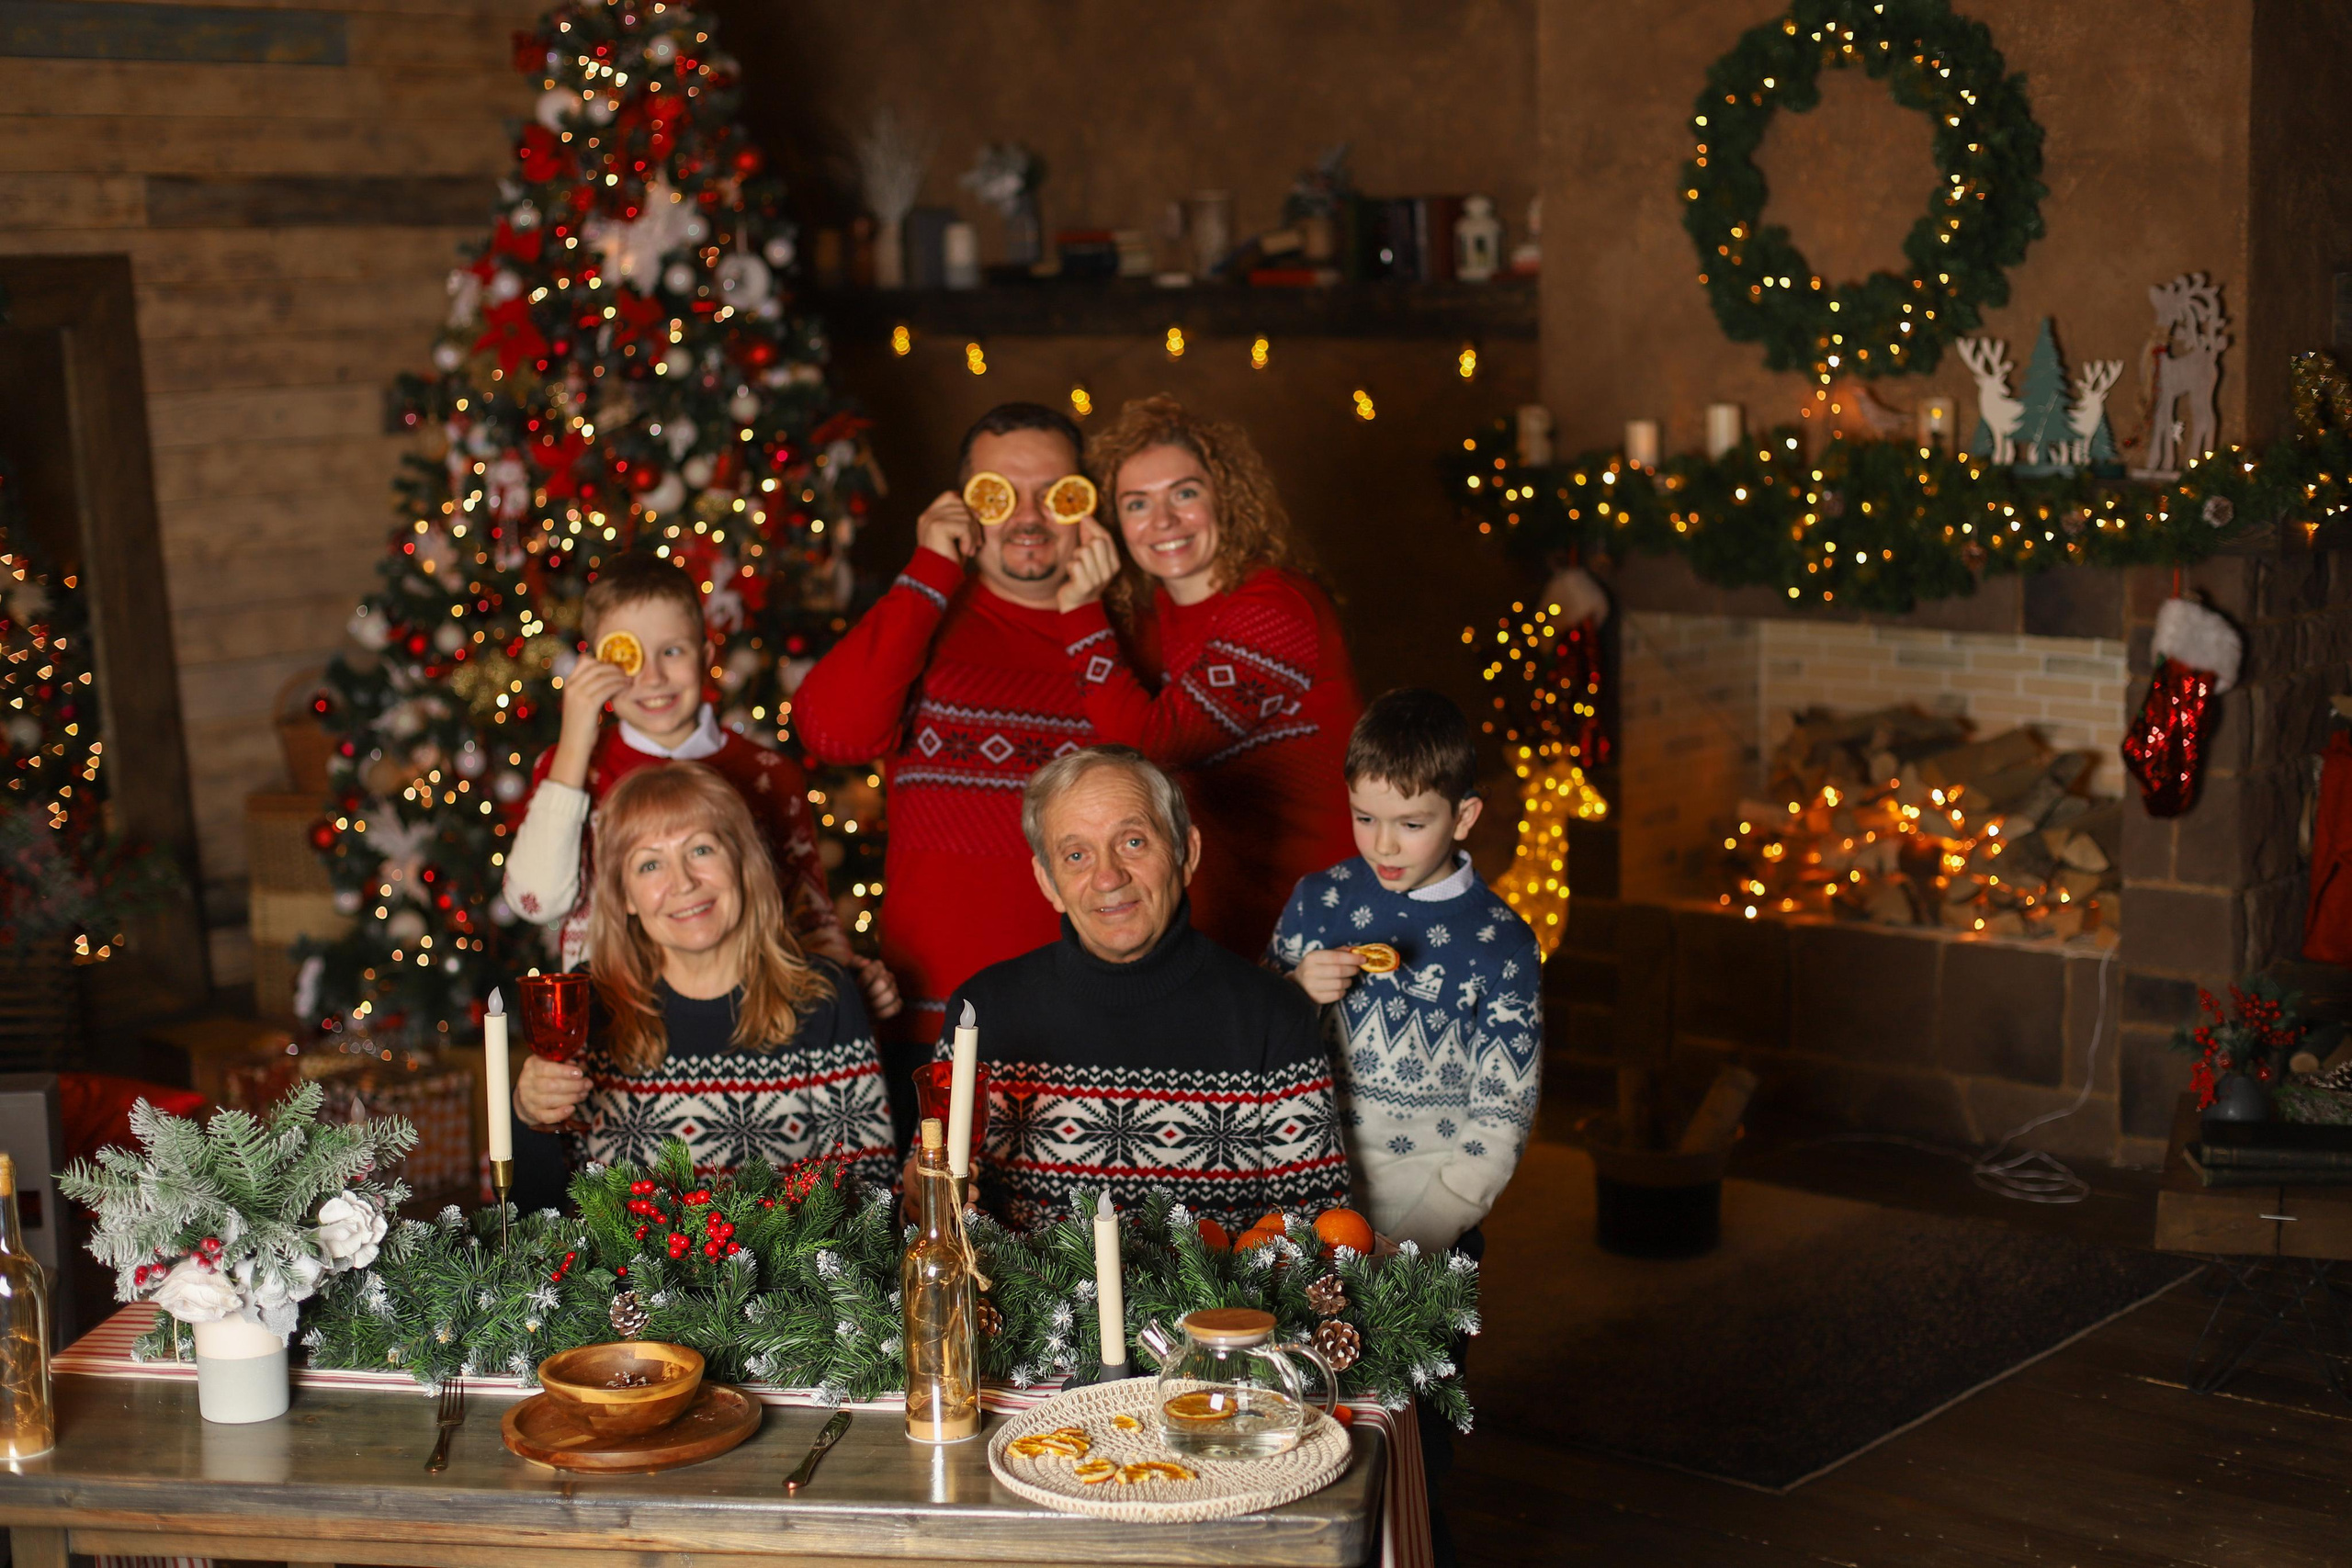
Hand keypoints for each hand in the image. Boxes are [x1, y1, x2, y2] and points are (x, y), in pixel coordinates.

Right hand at [514, 1053, 589, 1129]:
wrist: (526, 1094)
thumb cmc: (544, 1075)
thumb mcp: (550, 1062)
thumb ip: (564, 1059)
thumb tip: (579, 1057)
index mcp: (532, 1066)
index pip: (546, 1068)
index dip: (564, 1072)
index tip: (580, 1073)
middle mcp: (527, 1083)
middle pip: (551, 1086)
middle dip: (574, 1086)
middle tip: (588, 1084)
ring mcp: (528, 1099)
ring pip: (550, 1101)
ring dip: (572, 1098)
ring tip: (584, 1094)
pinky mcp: (532, 1113)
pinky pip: (546, 1117)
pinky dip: (560, 1114)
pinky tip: (572, 1108)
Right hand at [550, 657, 628, 786]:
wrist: (574, 744)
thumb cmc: (581, 724)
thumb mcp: (580, 702)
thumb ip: (588, 688)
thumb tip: (603, 675)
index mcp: (569, 683)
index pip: (585, 660)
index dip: (601, 661)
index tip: (614, 666)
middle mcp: (572, 686)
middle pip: (596, 666)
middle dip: (613, 667)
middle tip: (625, 672)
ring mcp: (579, 695)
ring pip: (603, 676)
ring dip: (619, 676)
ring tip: (629, 679)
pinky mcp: (588, 705)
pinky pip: (608, 688)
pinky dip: (619, 686)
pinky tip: (626, 687)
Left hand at [850, 954, 902, 1019]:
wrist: (848, 1003)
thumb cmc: (847, 984)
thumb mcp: (845, 969)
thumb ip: (854, 962)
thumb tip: (867, 962)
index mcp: (877, 966)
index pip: (877, 967)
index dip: (866, 978)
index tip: (857, 986)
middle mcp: (888, 976)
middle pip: (883, 983)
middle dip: (870, 993)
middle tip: (861, 998)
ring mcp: (893, 990)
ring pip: (891, 995)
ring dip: (876, 1003)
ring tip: (865, 1007)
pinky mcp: (896, 1003)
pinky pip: (896, 1007)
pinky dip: (883, 1012)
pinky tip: (872, 1014)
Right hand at [915, 490, 977, 565]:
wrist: (936, 579)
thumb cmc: (947, 560)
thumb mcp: (955, 537)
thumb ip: (961, 521)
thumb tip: (977, 512)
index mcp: (929, 516)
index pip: (950, 496)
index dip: (965, 506)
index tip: (973, 523)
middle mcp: (928, 515)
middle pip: (961, 506)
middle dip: (974, 524)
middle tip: (976, 543)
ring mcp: (932, 520)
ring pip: (966, 517)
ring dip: (973, 535)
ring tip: (969, 550)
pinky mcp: (938, 527)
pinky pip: (964, 527)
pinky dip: (969, 541)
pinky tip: (965, 552)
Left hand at [1055, 517, 1122, 613]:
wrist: (1078, 605)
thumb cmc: (1083, 577)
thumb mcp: (1091, 558)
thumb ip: (1090, 539)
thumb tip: (1086, 518)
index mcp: (1113, 563)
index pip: (1106, 538)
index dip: (1094, 525)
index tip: (1084, 517)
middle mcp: (1108, 571)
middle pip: (1097, 542)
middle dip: (1084, 544)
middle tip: (1080, 555)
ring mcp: (1097, 578)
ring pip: (1084, 551)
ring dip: (1076, 557)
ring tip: (1077, 566)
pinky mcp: (1085, 585)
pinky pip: (1075, 564)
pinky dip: (1070, 566)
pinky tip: (1072, 575)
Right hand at [1291, 947, 1365, 1005]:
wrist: (1297, 985)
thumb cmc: (1314, 967)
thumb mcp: (1321, 956)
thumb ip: (1338, 952)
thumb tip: (1355, 950)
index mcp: (1312, 957)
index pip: (1336, 957)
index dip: (1352, 958)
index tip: (1363, 959)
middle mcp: (1309, 972)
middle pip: (1339, 971)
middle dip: (1352, 969)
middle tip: (1356, 969)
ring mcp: (1311, 987)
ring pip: (1340, 984)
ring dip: (1348, 981)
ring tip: (1347, 978)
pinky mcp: (1316, 998)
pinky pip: (1337, 995)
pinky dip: (1343, 991)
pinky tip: (1340, 987)